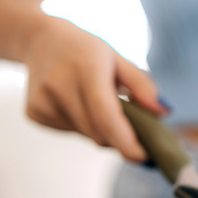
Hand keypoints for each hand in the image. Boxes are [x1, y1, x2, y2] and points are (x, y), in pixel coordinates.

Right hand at [21, 16, 167, 161]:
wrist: (39, 40)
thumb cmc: (86, 51)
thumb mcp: (117, 58)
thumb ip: (141, 85)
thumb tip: (164, 112)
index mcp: (86, 68)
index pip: (106, 116)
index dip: (125, 141)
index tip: (143, 156)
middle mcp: (60, 86)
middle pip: (98, 131)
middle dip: (119, 136)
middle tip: (132, 128)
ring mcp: (43, 101)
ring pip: (86, 135)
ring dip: (99, 129)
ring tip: (94, 101)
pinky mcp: (34, 113)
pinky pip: (69, 132)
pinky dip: (81, 125)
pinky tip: (74, 102)